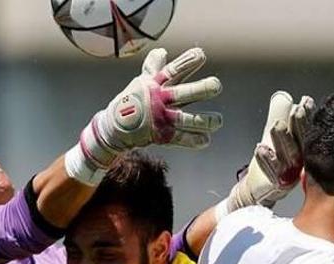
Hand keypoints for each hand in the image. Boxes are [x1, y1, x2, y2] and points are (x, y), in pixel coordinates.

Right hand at [65, 47, 222, 184]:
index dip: (187, 62)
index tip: (201, 54)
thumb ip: (155, 67)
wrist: (114, 127)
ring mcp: (162, 119)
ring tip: (218, 121)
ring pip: (185, 119)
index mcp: (157, 85)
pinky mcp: (162, 136)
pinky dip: (193, 140)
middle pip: (183, 93)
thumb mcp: (142, 82)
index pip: (173, 71)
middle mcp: (161, 101)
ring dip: (202, 121)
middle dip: (200, 89)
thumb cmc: (133, 100)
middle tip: (216, 85)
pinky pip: (180, 139)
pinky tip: (206, 140)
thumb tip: (162, 52)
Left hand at [219, 91, 313, 217]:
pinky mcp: (277, 184)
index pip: (306, 131)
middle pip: (301, 142)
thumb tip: (283, 97)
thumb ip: (279, 118)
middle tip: (297, 110)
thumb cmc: (270, 164)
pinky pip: (272, 171)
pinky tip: (261, 148)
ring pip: (288, 156)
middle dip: (299, 125)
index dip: (307, 116)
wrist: (258, 191)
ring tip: (276, 126)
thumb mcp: (275, 138)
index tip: (306, 102)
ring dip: (282, 140)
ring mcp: (289, 174)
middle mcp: (299, 162)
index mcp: (301, 150)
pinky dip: (266, 160)